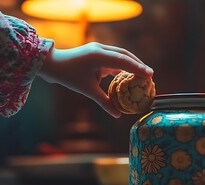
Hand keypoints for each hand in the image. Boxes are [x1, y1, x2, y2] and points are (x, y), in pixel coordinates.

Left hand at [37, 42, 153, 117]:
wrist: (54, 65)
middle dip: (138, 65)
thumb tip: (118, 115)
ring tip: (143, 75)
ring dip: (132, 64)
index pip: (123, 61)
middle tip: (150, 76)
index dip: (137, 68)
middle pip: (125, 55)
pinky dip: (123, 65)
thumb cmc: (69, 77)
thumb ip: (104, 102)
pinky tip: (129, 74)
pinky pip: (114, 58)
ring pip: (120, 55)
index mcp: (98, 56)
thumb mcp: (87, 90)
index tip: (150, 74)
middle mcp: (100, 49)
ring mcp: (99, 50)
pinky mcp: (98, 53)